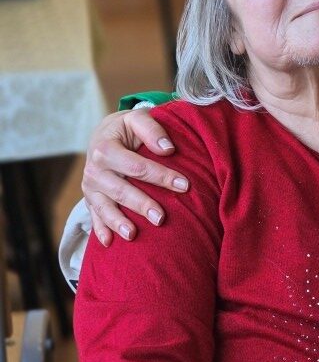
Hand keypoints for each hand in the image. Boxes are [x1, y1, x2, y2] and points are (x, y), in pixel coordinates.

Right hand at [82, 108, 188, 244]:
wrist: (103, 134)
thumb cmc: (127, 129)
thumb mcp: (137, 119)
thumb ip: (152, 129)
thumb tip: (168, 149)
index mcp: (105, 147)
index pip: (136, 166)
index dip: (161, 176)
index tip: (185, 185)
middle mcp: (94, 169)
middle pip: (121, 190)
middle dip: (141, 204)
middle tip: (161, 218)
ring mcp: (90, 187)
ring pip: (104, 207)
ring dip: (118, 222)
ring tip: (133, 235)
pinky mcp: (90, 199)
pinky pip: (94, 217)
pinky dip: (100, 230)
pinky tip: (109, 243)